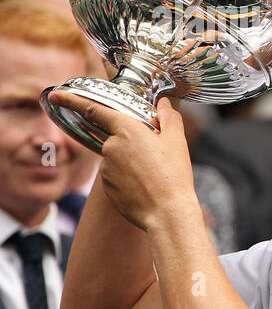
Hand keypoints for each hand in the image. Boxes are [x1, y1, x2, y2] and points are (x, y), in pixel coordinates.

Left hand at [43, 94, 196, 230]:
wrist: (167, 213)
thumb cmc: (174, 175)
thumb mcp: (177, 141)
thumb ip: (169, 118)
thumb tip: (164, 104)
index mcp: (127, 130)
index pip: (93, 109)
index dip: (71, 100)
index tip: (56, 95)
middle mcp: (110, 147)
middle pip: (116, 138)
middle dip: (132, 145)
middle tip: (155, 158)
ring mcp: (106, 169)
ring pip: (118, 159)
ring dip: (132, 163)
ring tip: (155, 175)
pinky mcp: (106, 187)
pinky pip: (117, 176)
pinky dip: (129, 179)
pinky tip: (146, 187)